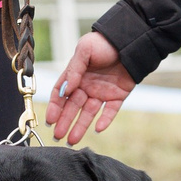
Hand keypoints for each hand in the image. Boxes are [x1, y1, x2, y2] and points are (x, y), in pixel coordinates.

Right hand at [44, 30, 135, 144]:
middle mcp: (87, 86)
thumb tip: (65, 90)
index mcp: (76, 76)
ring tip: (72, 140)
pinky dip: (105, 120)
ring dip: (80, 126)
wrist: (130, 40)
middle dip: (65, 122)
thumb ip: (74, 70)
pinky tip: (98, 129)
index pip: (61, 95)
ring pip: (89, 113)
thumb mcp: (84, 50)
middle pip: (73, 107)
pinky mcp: (117, 96)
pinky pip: (110, 111)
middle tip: (58, 136)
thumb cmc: (104, 42)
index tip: (50, 120)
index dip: (55, 107)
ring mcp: (102, 92)